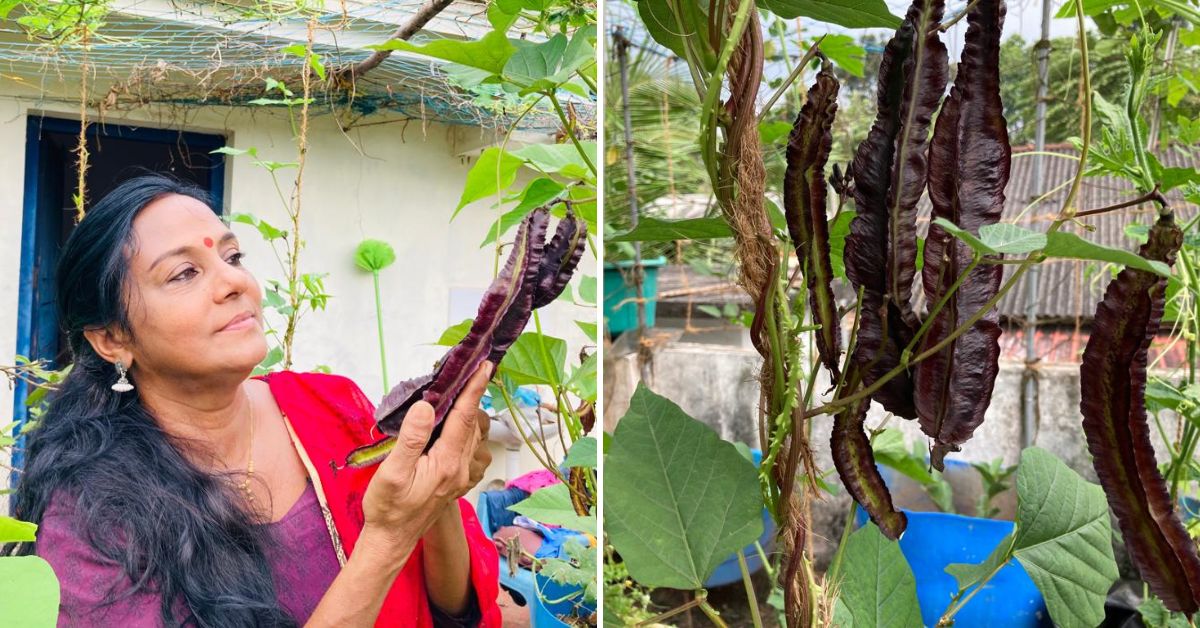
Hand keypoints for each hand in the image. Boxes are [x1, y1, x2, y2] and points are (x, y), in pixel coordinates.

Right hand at [360, 361, 493, 550]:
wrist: (391, 540)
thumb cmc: (388, 509)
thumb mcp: (392, 472)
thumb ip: (410, 439)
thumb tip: (426, 408)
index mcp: (447, 463)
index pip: (465, 418)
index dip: (474, 389)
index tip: (484, 366)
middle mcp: (460, 468)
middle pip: (474, 424)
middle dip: (473, 396)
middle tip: (466, 372)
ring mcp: (460, 475)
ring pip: (474, 436)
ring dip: (470, 412)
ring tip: (458, 392)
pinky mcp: (455, 480)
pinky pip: (468, 448)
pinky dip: (465, 429)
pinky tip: (452, 424)